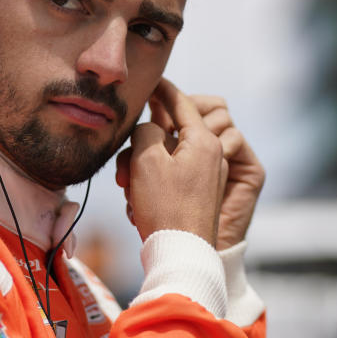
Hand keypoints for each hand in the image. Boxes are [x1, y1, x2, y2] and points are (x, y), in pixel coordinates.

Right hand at [115, 79, 227, 245]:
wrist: (181, 255)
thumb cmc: (165, 207)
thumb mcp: (147, 160)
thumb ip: (146, 131)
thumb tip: (151, 128)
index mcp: (204, 141)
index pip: (181, 103)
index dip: (162, 90)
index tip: (150, 81)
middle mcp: (212, 156)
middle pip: (170, 135)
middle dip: (142, 147)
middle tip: (124, 168)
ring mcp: (208, 178)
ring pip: (167, 159)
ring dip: (143, 169)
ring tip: (128, 191)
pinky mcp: (199, 197)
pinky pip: (172, 178)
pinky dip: (153, 184)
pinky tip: (136, 203)